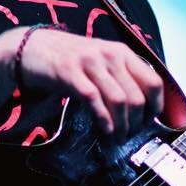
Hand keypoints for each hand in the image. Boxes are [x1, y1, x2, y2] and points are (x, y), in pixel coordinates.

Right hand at [13, 28, 164, 140]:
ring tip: (116, 138)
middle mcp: (110, 54)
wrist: (31, 47)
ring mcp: (89, 62)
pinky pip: (94, 98)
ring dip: (121, 126)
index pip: (153, 82)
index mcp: (122, 52)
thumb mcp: (101, 62)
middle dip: (135, 124)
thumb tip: (141, 109)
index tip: (146, 123)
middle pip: (136, 96)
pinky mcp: (69, 71)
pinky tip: (104, 129)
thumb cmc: (68, 59)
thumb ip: (120, 78)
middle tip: (128, 137)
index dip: (154, 108)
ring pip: (118, 100)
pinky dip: (102, 118)